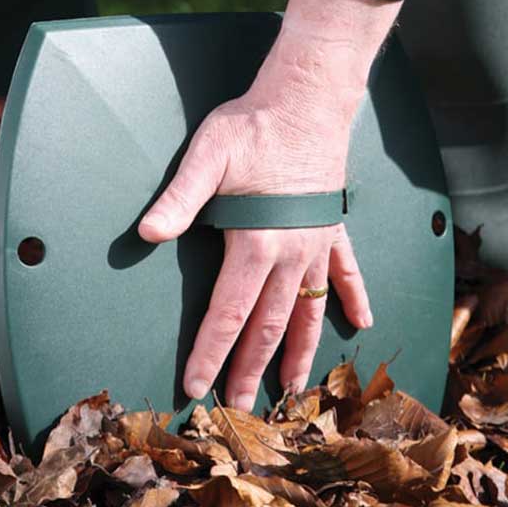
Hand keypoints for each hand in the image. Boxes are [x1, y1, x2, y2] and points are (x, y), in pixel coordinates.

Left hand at [138, 0, 400, 409]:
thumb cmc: (253, 126)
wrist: (307, 98)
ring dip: (299, 353)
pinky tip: (360, 326)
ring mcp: (318, 244)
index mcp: (256, 244)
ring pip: (308, 313)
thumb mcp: (207, 156)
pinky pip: (348, 274)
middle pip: (268, 326)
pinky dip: (353, 300)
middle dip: (248, 369)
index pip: (226, 313)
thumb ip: (178, 199)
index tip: (195, 387)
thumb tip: (147, 234)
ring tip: (292, 390)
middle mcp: (292, 255)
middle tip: (235, 408)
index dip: (209, 353)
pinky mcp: (333, 229)